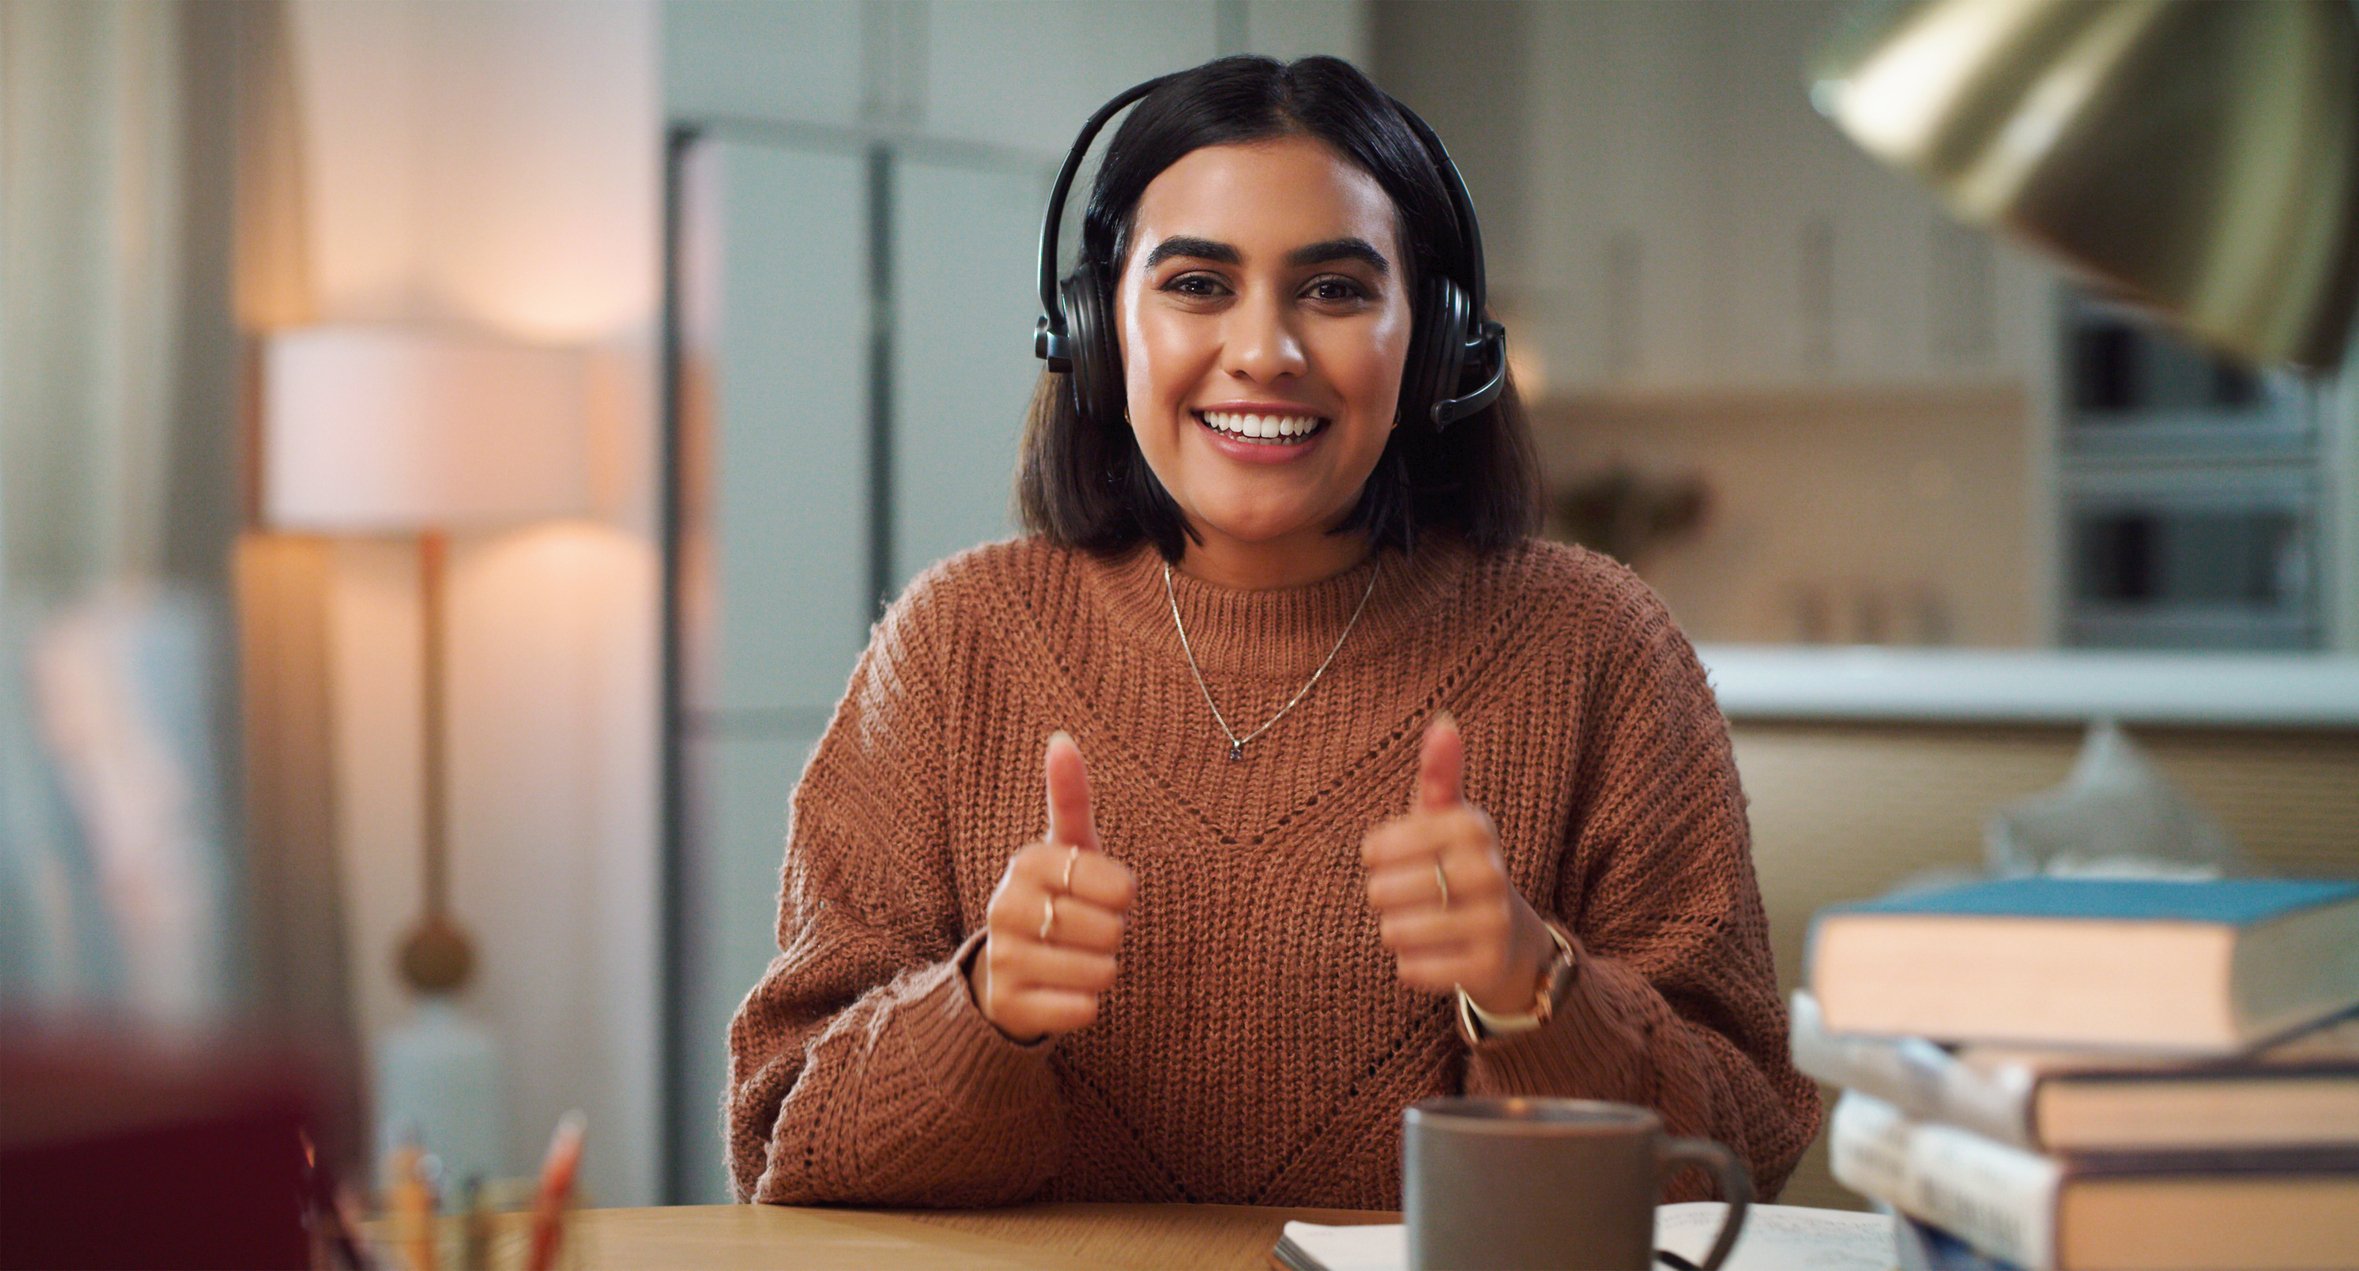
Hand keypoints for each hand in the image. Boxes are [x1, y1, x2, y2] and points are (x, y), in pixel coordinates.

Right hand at [968, 731, 1136, 1042]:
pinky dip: (1086, 1005)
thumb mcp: (1068, 849)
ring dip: (1101, 971)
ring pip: (1100, 972)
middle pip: (1111, 932)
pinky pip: (1082, 1010)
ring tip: (1073, 960)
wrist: (1007, 972)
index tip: (1098, 896)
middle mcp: (1005, 907)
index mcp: (1027, 862)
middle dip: (1110, 936)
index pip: (1119, 887)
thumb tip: (1061, 738)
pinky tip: (1062, 992)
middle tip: (1082, 932)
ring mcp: (1004, 958)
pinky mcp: (1010, 1005)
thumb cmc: (1055, 899)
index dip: (1122, 897)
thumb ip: (1070, 797)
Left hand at [1361, 714, 1553, 1014]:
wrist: (1510, 941)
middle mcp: (1491, 872)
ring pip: (1398, 931)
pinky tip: (1425, 955)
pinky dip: (1409, 965)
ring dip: (1393, 931)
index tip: (1381, 856)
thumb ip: (1439, 775)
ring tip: (1411, 925)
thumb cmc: (1460, 868)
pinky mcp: (1487, 967)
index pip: (1386, 842)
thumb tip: (1444, 722)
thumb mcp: (1447, 820)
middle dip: (1382, 897)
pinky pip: (1415, 969)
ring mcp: (1494, 922)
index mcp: (1475, 828)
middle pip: (1386, 890)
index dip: (1375, 853)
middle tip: (1403, 896)